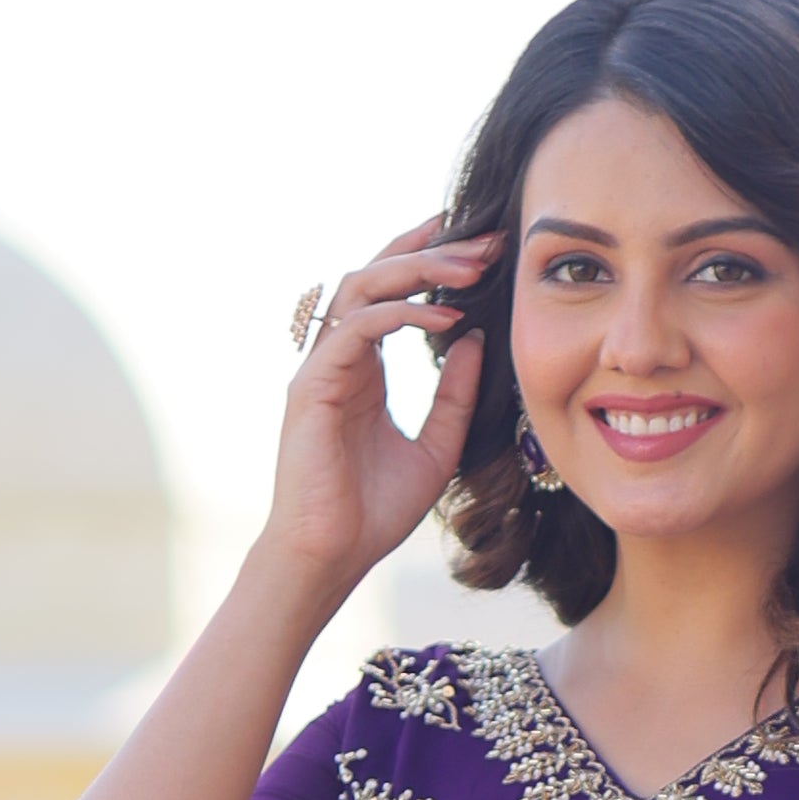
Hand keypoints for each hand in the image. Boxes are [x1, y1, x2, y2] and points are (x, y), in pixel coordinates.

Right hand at [252, 215, 501, 610]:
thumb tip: (476, 337)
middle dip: (432, 251)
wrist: (333, 556)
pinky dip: (401, 316)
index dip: (428, 260)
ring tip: (470, 268)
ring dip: (418, 271)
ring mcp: (320, 368)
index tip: (480, 243)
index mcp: (362, 368)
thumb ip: (456, 394)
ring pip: (362, 289)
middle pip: (377, 276)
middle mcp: (337, 358)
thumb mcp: (438, 446)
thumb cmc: (375, 511)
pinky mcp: (312, 386)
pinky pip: (355, 330)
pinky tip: (447, 318)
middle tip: (486, 243)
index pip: (391, 294)